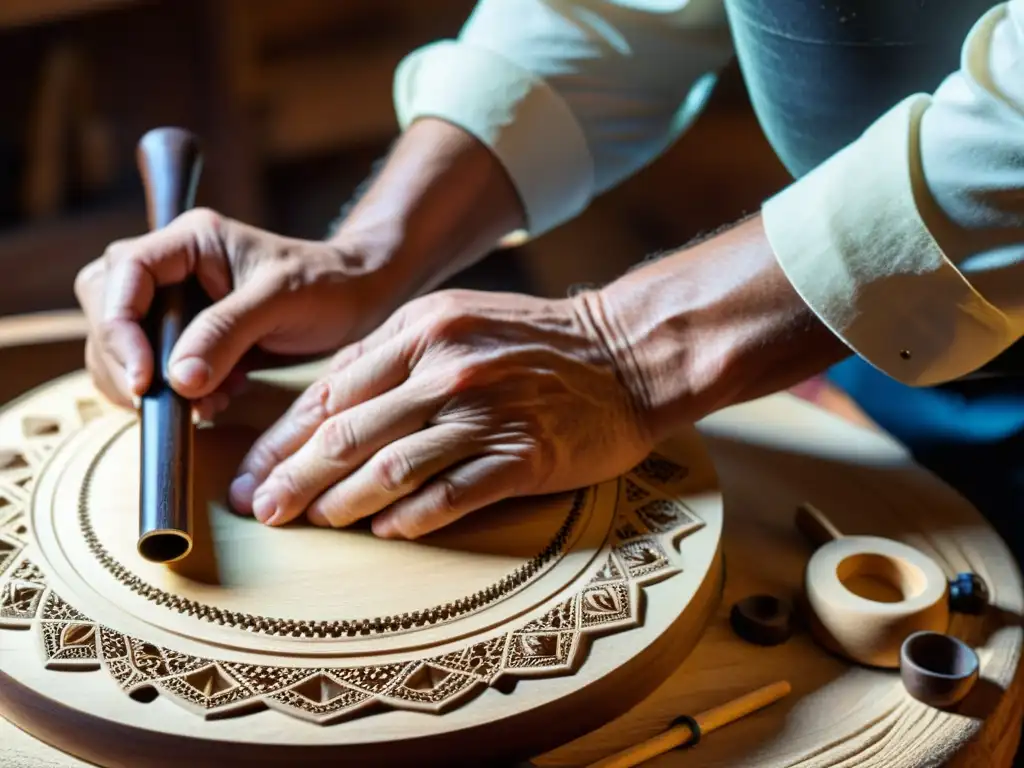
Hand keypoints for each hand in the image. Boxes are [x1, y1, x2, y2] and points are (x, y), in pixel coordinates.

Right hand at [74, 208, 398, 418]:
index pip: (122, 274)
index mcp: (189, 241)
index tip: (145, 378)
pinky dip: (177, 394)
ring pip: (126, 346)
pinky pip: (159, 369)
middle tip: (163, 400)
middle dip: (127, 361)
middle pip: (109, 311)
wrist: (360, 301)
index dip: (120, 328)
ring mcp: (178, 304)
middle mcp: (173, 268)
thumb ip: (226, 333)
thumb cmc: (328, 285)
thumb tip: (177, 380)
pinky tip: (216, 401)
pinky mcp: (191, 338)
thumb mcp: (279, 302)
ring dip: (154, 384)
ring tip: (206, 402)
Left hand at [229, 289, 654, 538]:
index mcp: (423, 328)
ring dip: (342, 502)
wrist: (627, 353)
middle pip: (349, 432)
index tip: (251, 470)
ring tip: (314, 524)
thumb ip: (394, 357)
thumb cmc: (536, 341)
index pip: (333, 389)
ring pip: (391, 466)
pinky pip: (452, 493)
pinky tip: (385, 532)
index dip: (284, 436)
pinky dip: (411, 517)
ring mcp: (486, 411)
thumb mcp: (459, 320)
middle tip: (260, 510)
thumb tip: (327, 409)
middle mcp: (447, 367)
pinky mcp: (523, 453)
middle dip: (294, 477)